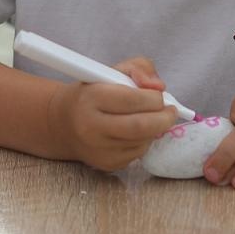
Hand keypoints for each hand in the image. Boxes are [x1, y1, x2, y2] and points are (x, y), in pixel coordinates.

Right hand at [48, 56, 176, 170]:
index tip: (159, 95)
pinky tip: (135, 133)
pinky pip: (138, 153)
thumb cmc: (92, 93)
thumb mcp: (111, 71)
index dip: (154, 97)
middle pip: (141, 126)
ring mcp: (99, 149)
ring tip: (149, 119)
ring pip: (143, 141)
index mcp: (91, 98)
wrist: (64, 124)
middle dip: (164, 118)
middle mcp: (91, 127)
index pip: (132, 99)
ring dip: (154, 130)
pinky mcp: (107, 164)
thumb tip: (158, 86)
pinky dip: (144, 141)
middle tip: (170, 112)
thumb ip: (140, 68)